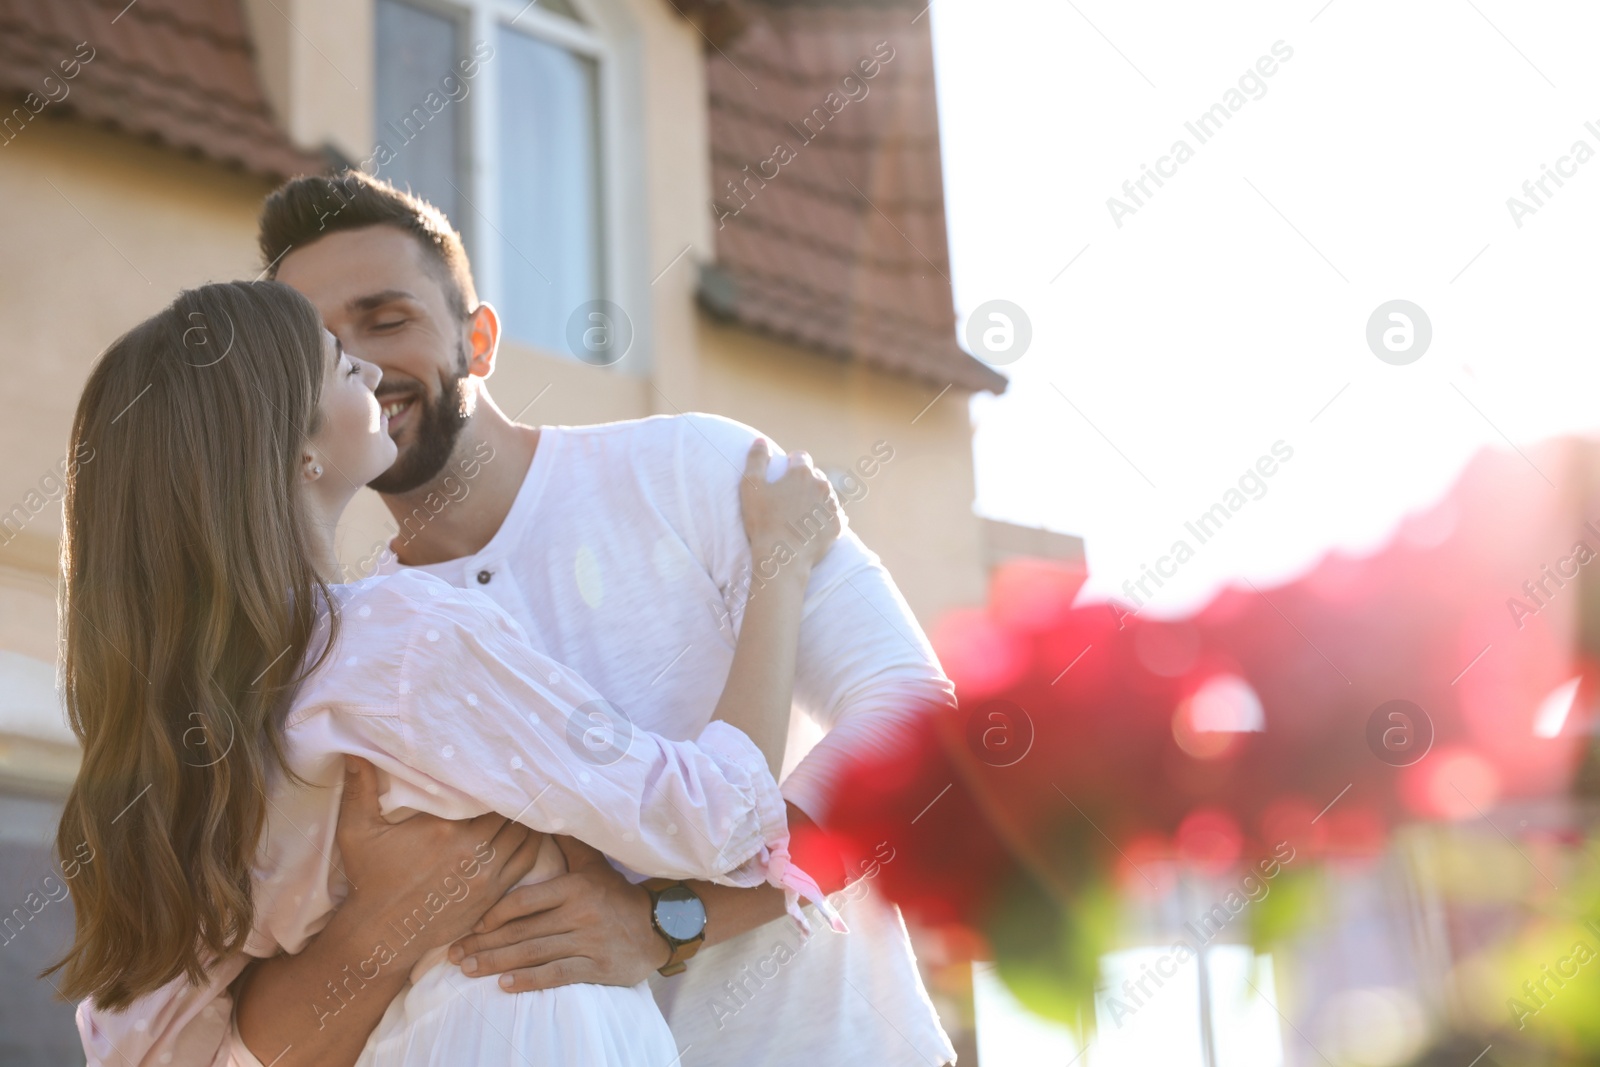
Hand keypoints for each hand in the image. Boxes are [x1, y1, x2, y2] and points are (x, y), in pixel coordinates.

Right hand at [335, 756, 541, 956]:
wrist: (381, 933)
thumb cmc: (369, 879)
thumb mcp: (358, 832)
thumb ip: (359, 790)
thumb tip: (351, 753)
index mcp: (444, 829)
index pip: (486, 794)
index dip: (494, 781)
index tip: (497, 769)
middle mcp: (471, 850)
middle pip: (509, 813)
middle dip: (512, 799)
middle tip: (515, 785)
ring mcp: (485, 875)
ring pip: (524, 836)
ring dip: (525, 820)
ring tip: (526, 806)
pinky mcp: (492, 896)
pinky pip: (526, 862)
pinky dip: (531, 845)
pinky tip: (532, 834)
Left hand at [447, 835, 669, 990]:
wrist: (658, 928)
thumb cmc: (617, 896)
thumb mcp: (594, 865)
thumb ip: (568, 845)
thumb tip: (543, 816)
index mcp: (574, 887)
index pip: (525, 901)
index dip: (495, 914)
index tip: (472, 925)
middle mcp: (579, 914)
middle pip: (522, 931)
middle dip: (484, 945)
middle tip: (454, 955)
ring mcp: (588, 942)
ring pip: (533, 954)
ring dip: (496, 964)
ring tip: (468, 970)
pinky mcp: (596, 968)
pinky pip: (556, 975)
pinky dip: (528, 981)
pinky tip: (504, 985)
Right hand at [740, 438, 842, 573]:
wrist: (782, 557)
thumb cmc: (763, 521)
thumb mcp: (751, 487)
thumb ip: (756, 459)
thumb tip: (760, 440)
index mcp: (802, 473)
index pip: (800, 457)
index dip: (790, 464)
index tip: (783, 474)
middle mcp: (822, 485)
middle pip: (814, 476)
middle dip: (804, 482)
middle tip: (789, 499)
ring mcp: (832, 505)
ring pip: (825, 495)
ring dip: (815, 499)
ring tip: (799, 514)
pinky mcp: (838, 525)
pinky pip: (833, 516)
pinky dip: (824, 518)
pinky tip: (811, 526)